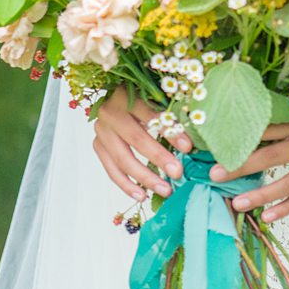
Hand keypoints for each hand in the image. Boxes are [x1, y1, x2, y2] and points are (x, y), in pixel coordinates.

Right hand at [93, 86, 192, 200]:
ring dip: (145, 177)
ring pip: (123, 159)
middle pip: (136, 139)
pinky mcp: (98, 145)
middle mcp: (110, 113)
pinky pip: (111, 170)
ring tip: (165, 189)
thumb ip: (168, 113)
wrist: (112, 94)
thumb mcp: (153, 96)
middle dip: (159, 158)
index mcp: (126, 95)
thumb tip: (190, 138)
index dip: (170, 131)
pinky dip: (126, 185)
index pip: (151, 115)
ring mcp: (101, 131)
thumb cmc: (139, 94)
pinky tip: (142, 195)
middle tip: (177, 172)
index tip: (188, 147)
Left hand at [210, 122, 288, 222]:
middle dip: (245, 165)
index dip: (244, 139)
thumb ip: (287, 121)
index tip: (217, 148)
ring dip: (263, 193)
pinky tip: (267, 217)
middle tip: (216, 175)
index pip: (270, 130)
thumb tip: (254, 127)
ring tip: (238, 203)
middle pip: (275, 154)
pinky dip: (288, 207)